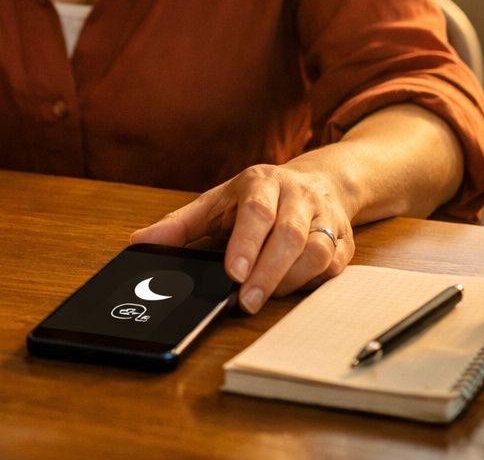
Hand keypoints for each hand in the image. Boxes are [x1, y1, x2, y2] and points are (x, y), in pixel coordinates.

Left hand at [130, 164, 352, 313]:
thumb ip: (180, 224)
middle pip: (288, 236)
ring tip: (262, 298)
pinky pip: (335, 267)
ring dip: (289, 281)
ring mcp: (325, 217)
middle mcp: (297, 196)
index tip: (233, 273)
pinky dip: (312, 282)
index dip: (246, 243)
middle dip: (266, 273)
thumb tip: (138, 241)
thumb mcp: (216, 202)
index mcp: (262, 182)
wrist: (320, 181)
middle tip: (244, 301)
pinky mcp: (344, 242)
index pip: (256, 211)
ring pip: (316, 252)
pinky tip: (291, 289)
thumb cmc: (258, 197)